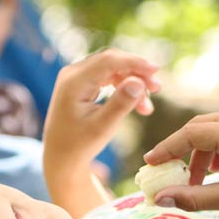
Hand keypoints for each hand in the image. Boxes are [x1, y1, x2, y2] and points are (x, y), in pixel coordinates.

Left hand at [43, 48, 159, 218]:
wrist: (61, 157)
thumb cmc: (80, 145)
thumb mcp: (103, 127)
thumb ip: (121, 103)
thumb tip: (138, 81)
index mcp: (73, 82)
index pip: (108, 61)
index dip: (134, 63)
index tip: (156, 71)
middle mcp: (72, 74)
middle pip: (111, 61)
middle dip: (136, 71)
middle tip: (157, 88)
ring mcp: (76, 77)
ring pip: (112, 69)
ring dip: (132, 81)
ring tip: (148, 104)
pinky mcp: (81, 83)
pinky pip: (107, 77)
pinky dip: (123, 87)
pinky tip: (139, 104)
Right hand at [143, 104, 218, 217]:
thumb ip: (192, 197)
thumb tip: (159, 199)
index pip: (190, 134)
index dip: (167, 149)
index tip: (150, 163)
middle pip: (198, 127)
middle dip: (181, 150)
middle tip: (168, 172)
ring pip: (213, 126)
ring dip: (200, 150)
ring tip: (199, 178)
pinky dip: (217, 144)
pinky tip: (218, 167)